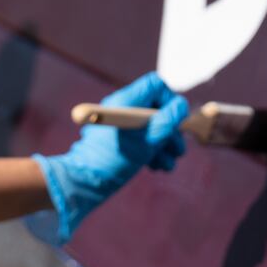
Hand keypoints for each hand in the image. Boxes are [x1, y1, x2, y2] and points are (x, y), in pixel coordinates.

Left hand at [32, 72, 188, 243]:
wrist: (86, 181)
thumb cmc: (115, 158)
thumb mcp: (147, 140)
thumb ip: (166, 122)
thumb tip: (181, 107)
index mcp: (127, 101)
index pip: (155, 85)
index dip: (169, 100)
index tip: (173, 121)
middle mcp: (125, 109)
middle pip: (158, 109)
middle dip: (171, 131)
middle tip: (177, 149)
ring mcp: (124, 126)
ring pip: (155, 128)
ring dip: (166, 145)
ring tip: (167, 164)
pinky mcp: (123, 141)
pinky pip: (145, 140)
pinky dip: (155, 152)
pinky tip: (157, 166)